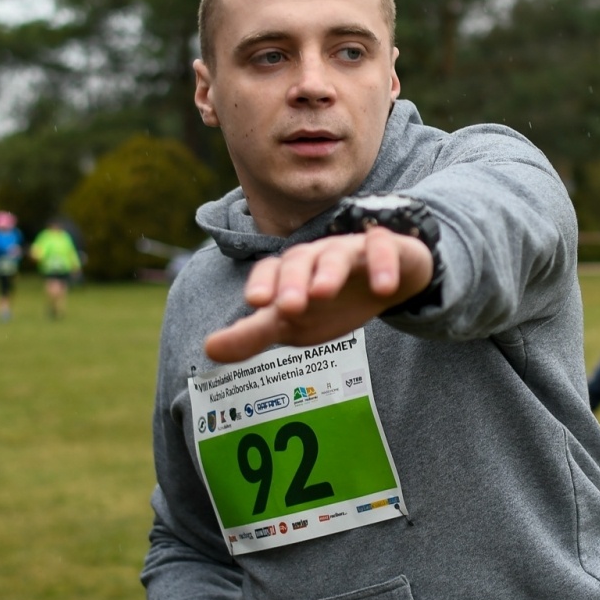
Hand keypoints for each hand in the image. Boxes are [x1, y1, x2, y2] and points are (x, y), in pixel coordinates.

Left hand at [205, 227, 432, 362]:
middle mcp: (317, 256)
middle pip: (300, 260)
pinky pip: (383, 251)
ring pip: (336, 254)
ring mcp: (352, 251)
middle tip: (287, 306)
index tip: (256, 302)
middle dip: (291, 281)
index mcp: (292, 272)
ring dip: (328, 271)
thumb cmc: (334, 303)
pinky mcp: (388, 250)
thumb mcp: (294, 325)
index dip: (263, 283)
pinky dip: (383, 266)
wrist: (391, 280)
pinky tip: (384, 289)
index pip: (270, 270)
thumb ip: (253, 336)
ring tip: (323, 292)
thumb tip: (208, 349)